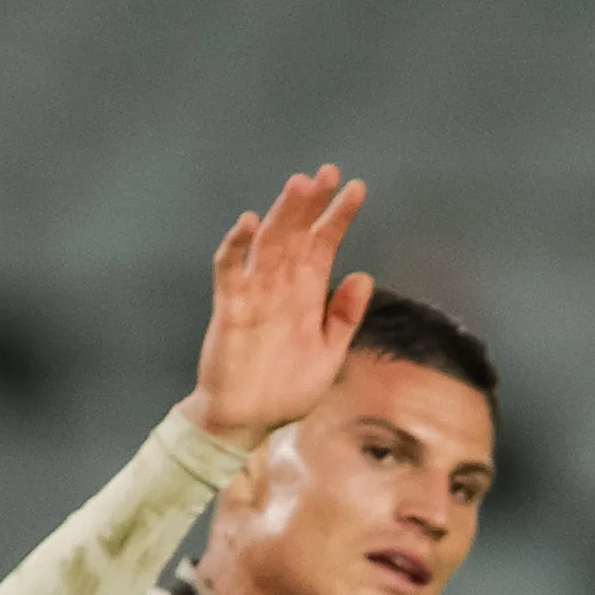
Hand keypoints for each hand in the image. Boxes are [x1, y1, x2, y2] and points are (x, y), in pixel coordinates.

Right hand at [183, 164, 372, 450]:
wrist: (248, 421)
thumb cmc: (287, 389)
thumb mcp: (328, 355)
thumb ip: (344, 317)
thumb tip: (364, 275)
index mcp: (308, 294)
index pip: (324, 245)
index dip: (338, 217)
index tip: (356, 188)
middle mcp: (282, 285)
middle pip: (296, 234)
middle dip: (311, 203)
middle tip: (326, 173)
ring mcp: (255, 292)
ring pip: (268, 242)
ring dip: (282, 214)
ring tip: (298, 186)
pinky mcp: (230, 306)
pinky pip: (230, 269)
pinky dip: (236, 246)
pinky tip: (248, 223)